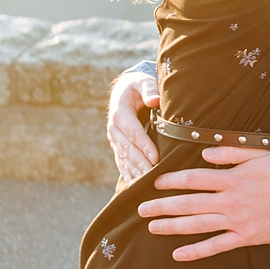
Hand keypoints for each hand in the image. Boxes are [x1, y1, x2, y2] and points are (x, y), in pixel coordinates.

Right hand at [108, 69, 159, 186]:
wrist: (125, 91)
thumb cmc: (138, 86)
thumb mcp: (143, 82)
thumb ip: (149, 89)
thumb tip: (155, 100)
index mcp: (120, 114)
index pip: (133, 133)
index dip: (144, 146)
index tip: (155, 158)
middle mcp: (114, 129)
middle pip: (128, 149)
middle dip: (140, 163)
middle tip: (152, 176)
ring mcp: (114, 139)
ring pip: (124, 158)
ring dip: (134, 172)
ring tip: (145, 184)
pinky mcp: (117, 146)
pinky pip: (121, 162)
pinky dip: (128, 174)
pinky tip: (135, 186)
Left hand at [139, 147, 269, 260]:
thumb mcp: (260, 153)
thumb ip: (231, 151)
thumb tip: (205, 152)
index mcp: (231, 179)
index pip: (193, 179)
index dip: (171, 180)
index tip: (156, 183)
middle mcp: (229, 201)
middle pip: (188, 204)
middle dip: (162, 206)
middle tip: (141, 209)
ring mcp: (235, 221)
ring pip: (197, 225)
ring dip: (172, 226)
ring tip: (153, 227)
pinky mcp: (244, 237)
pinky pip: (216, 246)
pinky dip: (196, 251)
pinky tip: (178, 254)